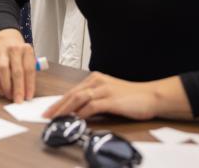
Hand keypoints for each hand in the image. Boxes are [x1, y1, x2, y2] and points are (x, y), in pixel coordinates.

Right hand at [0, 28, 35, 102]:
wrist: (7, 39)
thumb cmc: (20, 52)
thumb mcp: (29, 57)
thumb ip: (29, 71)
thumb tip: (27, 91)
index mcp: (27, 50)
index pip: (29, 69)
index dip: (29, 84)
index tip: (28, 97)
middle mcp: (14, 49)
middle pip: (17, 71)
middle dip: (18, 88)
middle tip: (18, 100)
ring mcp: (2, 53)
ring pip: (3, 70)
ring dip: (6, 86)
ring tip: (9, 96)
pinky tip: (1, 91)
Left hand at [43, 73, 192, 120]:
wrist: (152, 96)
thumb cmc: (131, 98)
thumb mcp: (108, 95)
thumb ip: (93, 100)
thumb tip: (77, 112)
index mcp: (95, 79)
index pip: (71, 91)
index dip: (58, 102)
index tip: (49, 111)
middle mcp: (97, 82)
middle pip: (71, 94)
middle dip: (57, 106)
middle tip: (46, 116)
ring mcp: (104, 90)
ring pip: (78, 98)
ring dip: (65, 109)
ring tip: (57, 119)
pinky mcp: (112, 100)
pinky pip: (92, 106)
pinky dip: (82, 113)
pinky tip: (76, 120)